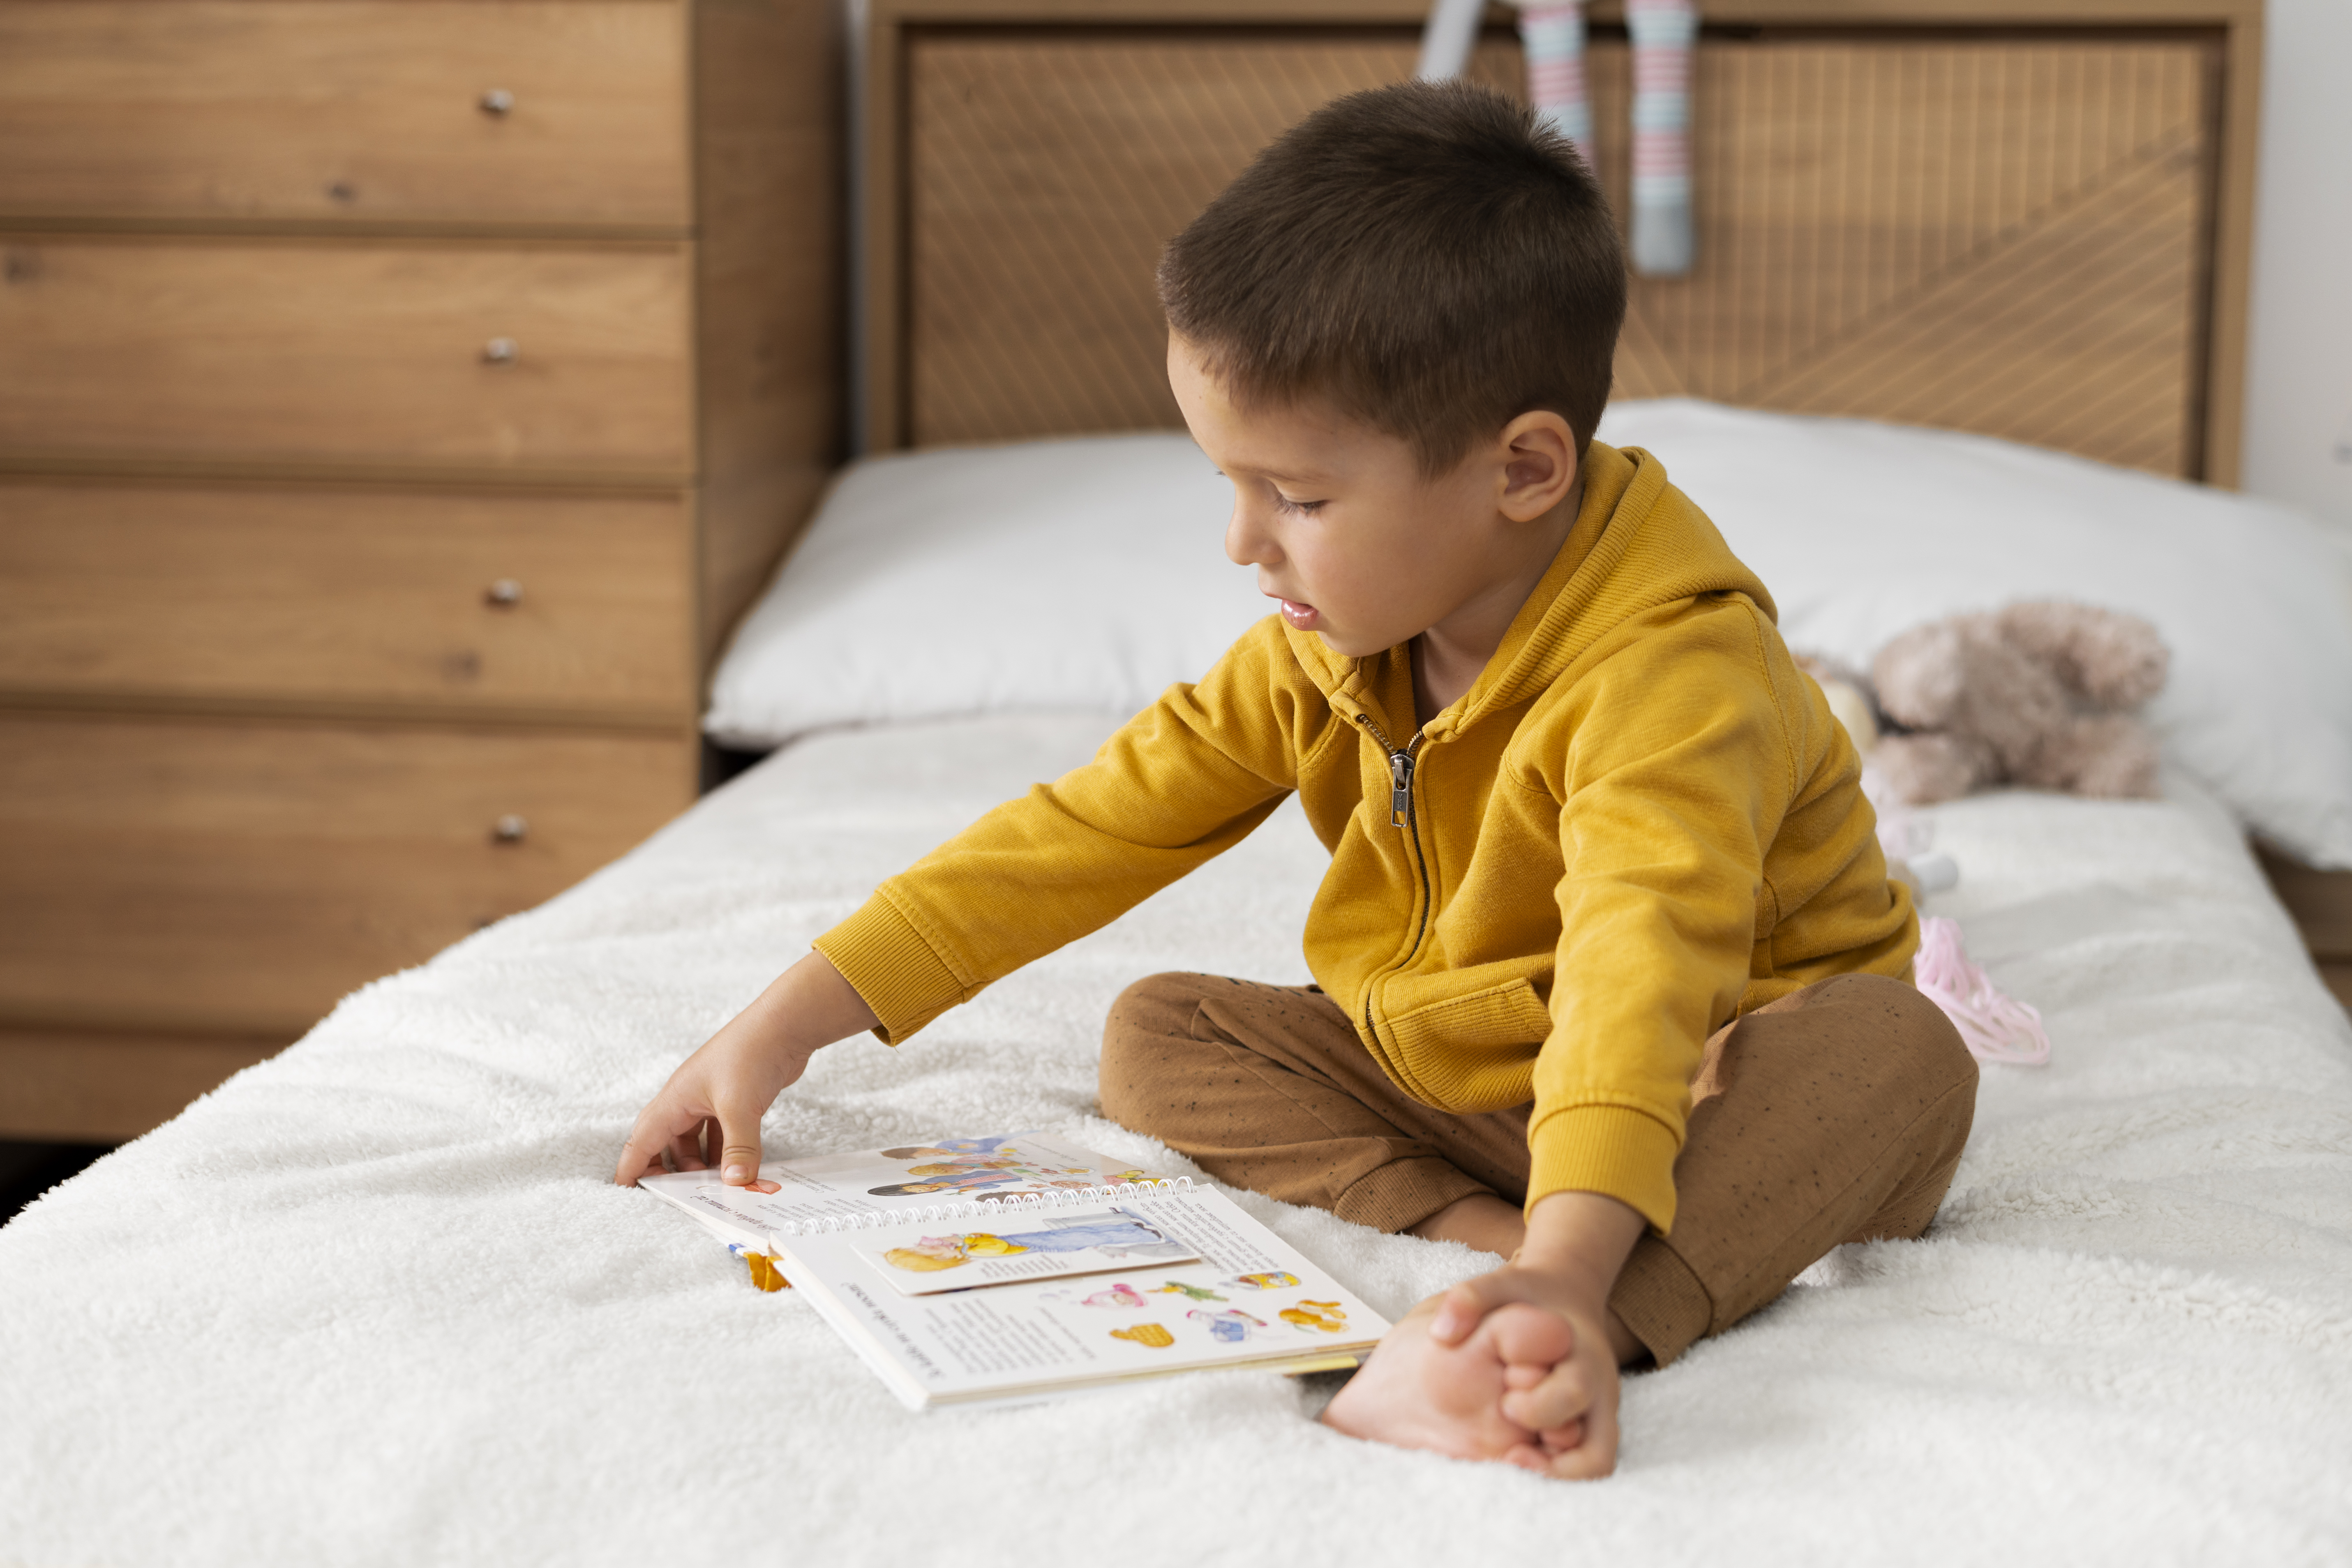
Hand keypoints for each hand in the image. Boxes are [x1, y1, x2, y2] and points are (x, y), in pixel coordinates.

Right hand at [612, 951, 878, 1186]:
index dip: (633, 1168)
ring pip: (694, 1140)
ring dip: (700, 1164)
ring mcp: (711, 1098)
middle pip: (666, 1142)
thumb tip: (736, 1183)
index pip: (642, 1140)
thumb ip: (738, 1149)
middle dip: (670, 1170)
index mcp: (675, 1099)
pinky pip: (720, 1133)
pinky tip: (736, 1168)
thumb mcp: (740, 1108)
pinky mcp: (734, 1099)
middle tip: (681, 1197)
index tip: (626, 1194)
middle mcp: (687, 1099)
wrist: (785, 1025)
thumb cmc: (751, 1055)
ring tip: (713, 1187)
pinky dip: (724, 1152)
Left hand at [1428, 1191, 1645, 1477]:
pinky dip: (1553, 1472)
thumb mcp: (1501, 1284)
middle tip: (1508, 1448)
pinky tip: (1513, 1462)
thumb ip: (1472, 1298)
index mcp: (1584, 1356)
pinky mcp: (1586, 1430)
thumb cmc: (1526, 1298)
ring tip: (1510, 1467)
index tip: (1505, 1405)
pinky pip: (1583, 1463)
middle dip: (1549, 1453)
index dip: (1540, 1409)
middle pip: (1594, 1443)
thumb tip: (1442, 1334)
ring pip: (1595, 1463)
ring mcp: (1595, 1415)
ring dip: (1555, 1476)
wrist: (1560, 1301)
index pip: (1574, 1392)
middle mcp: (1599, 1393)